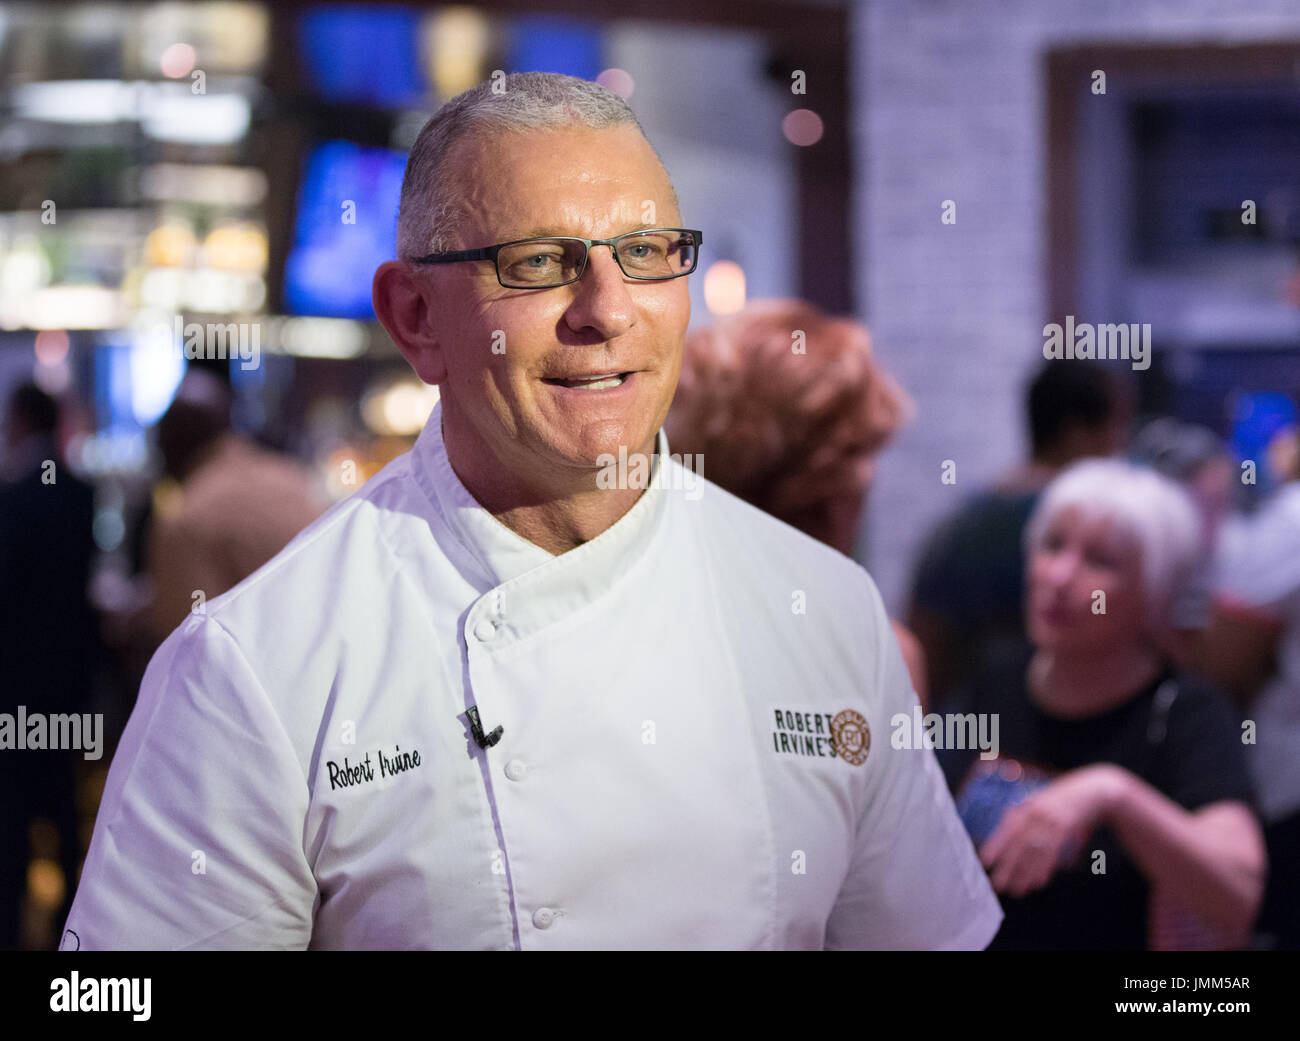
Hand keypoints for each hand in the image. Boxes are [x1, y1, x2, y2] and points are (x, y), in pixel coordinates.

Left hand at [979, 763, 1128, 897]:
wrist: (1093, 790)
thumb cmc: (1064, 799)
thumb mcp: (1041, 803)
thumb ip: (1025, 817)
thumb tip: (1006, 837)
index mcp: (1026, 806)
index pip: (1007, 828)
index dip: (995, 844)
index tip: (984, 861)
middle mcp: (1035, 811)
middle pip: (1018, 842)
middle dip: (1007, 865)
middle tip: (998, 884)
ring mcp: (1051, 818)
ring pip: (1034, 850)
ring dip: (1024, 872)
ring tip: (1017, 890)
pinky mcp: (1066, 826)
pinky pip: (1052, 851)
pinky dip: (1044, 868)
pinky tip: (1037, 882)